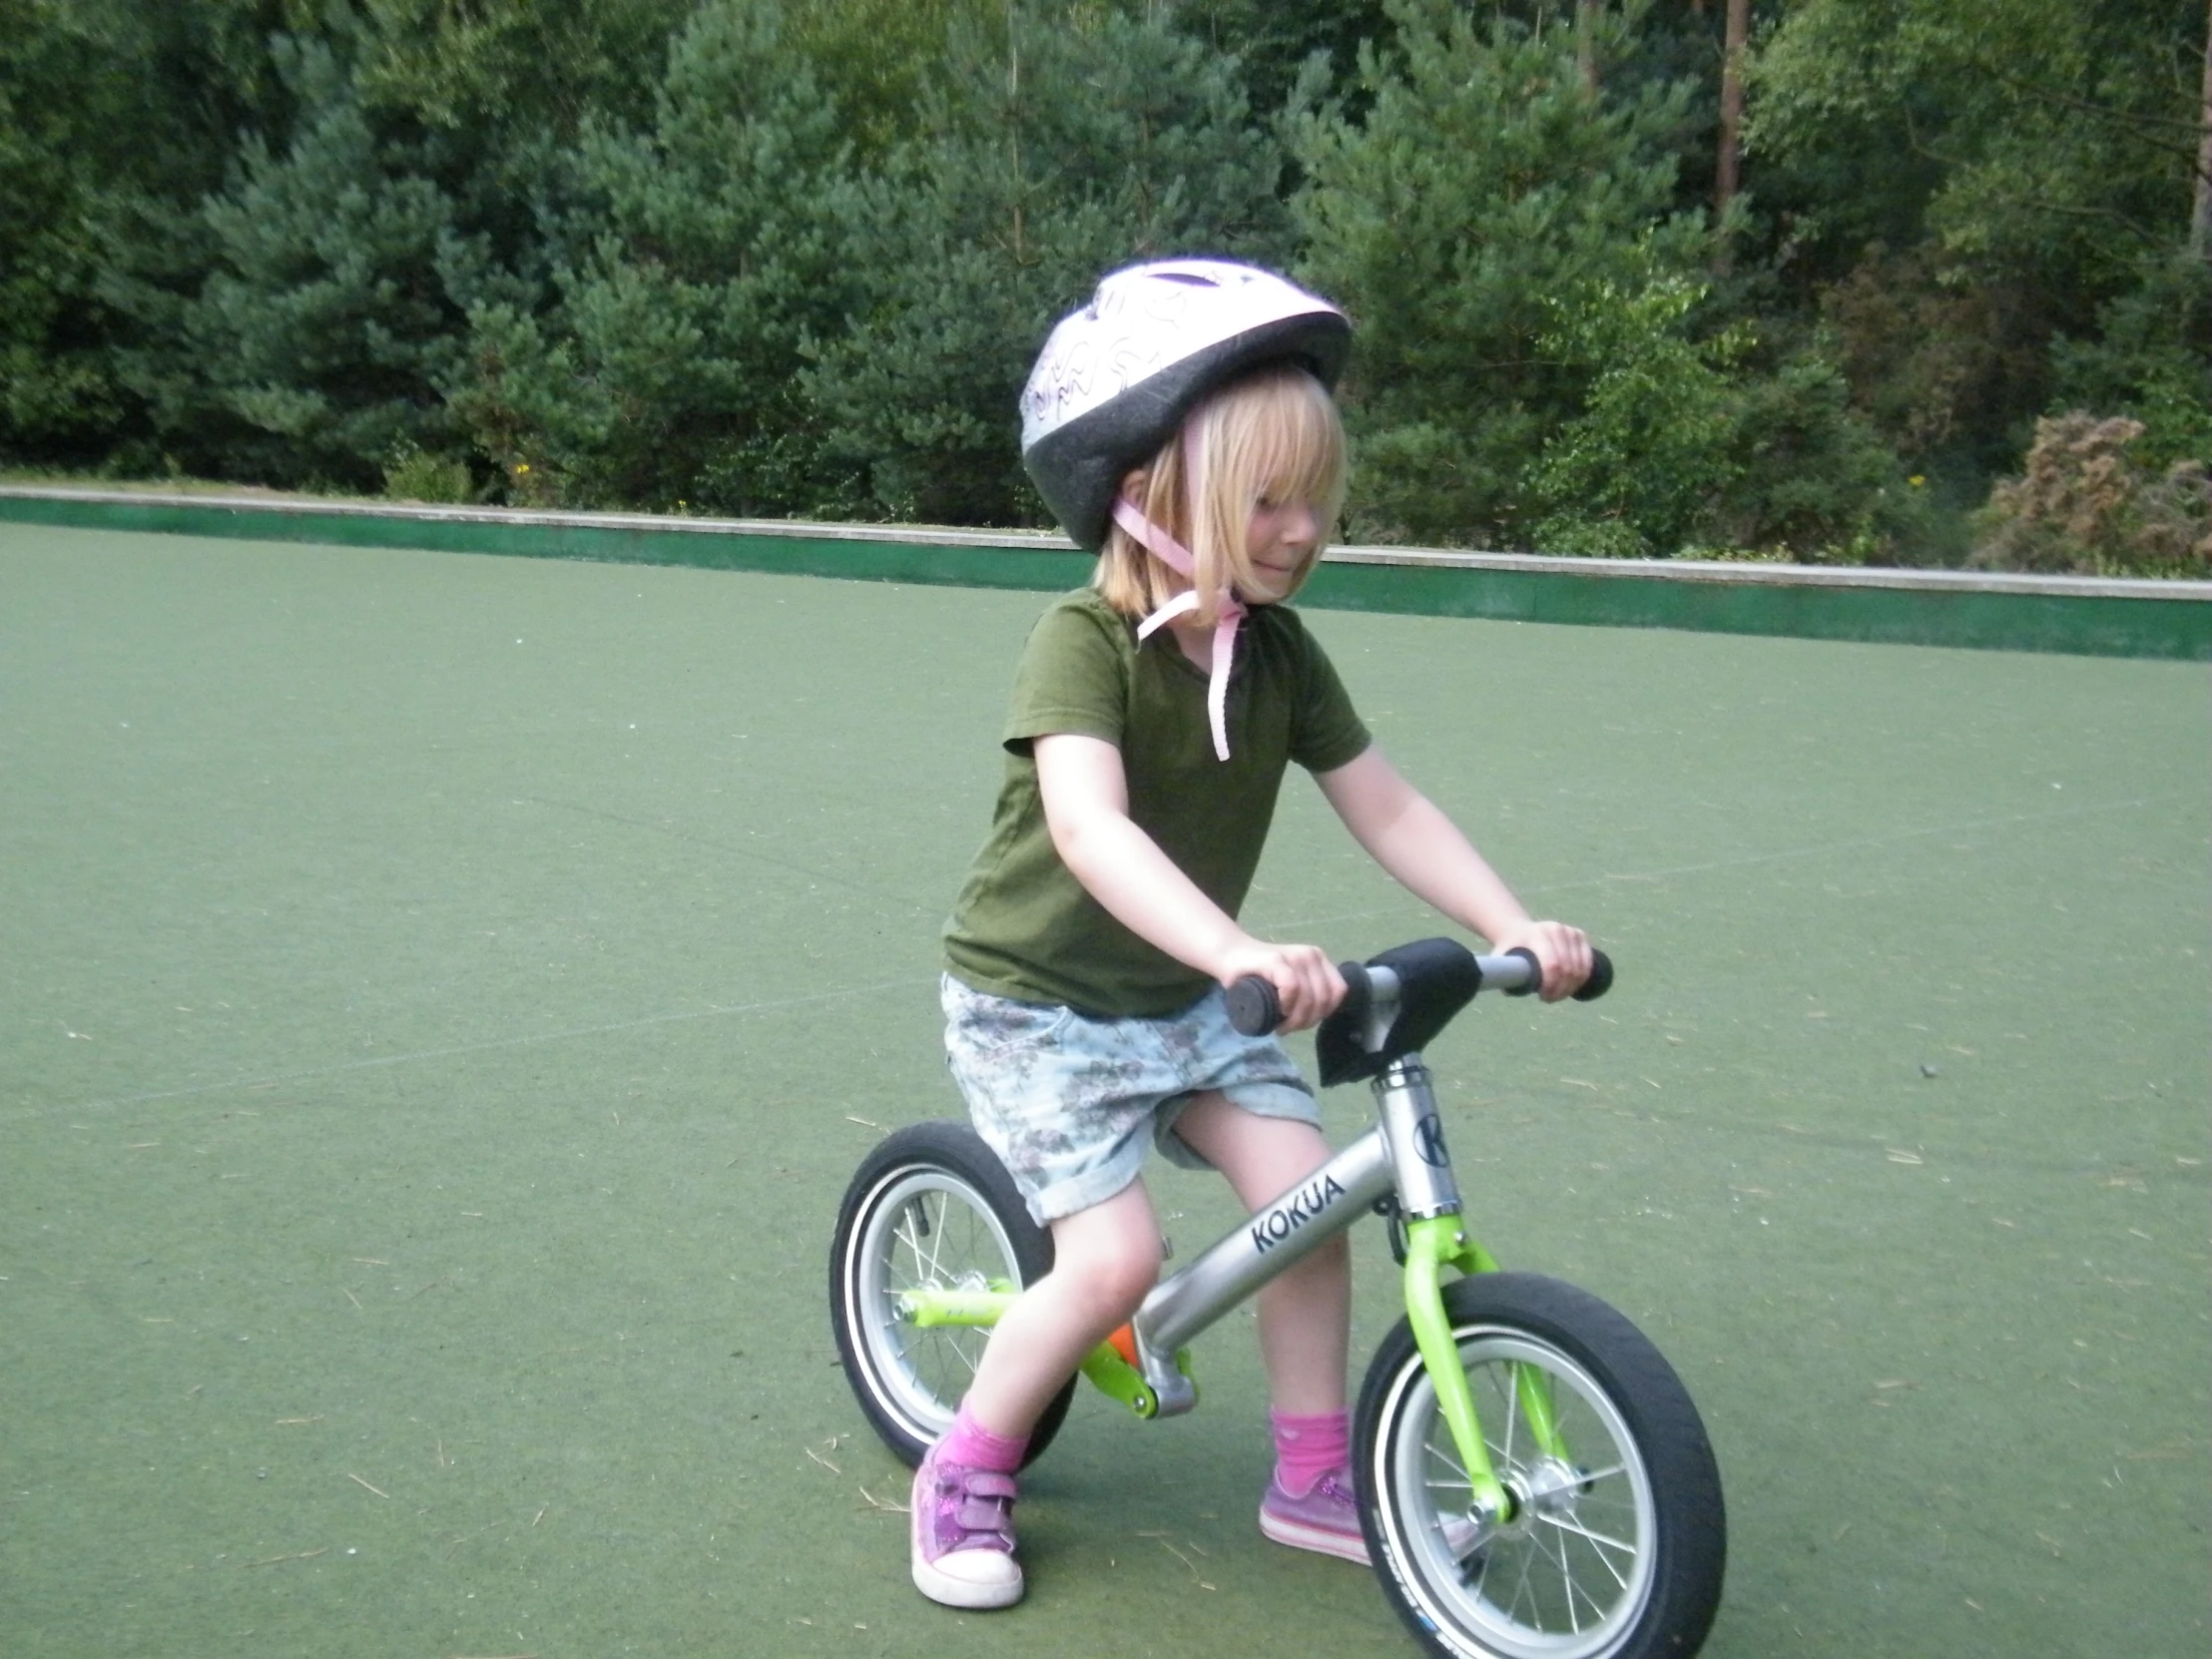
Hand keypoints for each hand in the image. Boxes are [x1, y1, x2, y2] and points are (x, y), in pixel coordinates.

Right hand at [1216, 939, 1344, 1032]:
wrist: (1229, 955)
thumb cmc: (1259, 974)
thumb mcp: (1292, 979)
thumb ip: (1309, 990)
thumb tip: (1322, 1015)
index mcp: (1318, 959)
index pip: (1338, 991)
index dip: (1325, 1012)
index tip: (1305, 1020)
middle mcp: (1310, 955)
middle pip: (1323, 999)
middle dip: (1307, 1021)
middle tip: (1287, 1027)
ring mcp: (1293, 956)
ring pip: (1309, 997)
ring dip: (1296, 1019)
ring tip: (1281, 1025)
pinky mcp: (1275, 960)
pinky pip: (1292, 987)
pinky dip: (1287, 1004)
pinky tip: (1278, 1010)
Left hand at [1491, 919, 1591, 1001]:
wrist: (1520, 931)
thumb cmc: (1511, 949)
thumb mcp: (1501, 957)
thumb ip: (1500, 973)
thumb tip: (1507, 989)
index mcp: (1537, 934)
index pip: (1552, 964)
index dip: (1551, 985)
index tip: (1542, 996)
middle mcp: (1556, 929)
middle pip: (1567, 968)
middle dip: (1561, 989)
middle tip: (1550, 999)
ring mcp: (1570, 931)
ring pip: (1579, 967)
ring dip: (1572, 987)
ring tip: (1559, 994)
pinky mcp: (1579, 935)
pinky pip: (1588, 961)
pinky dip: (1583, 977)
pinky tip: (1574, 986)